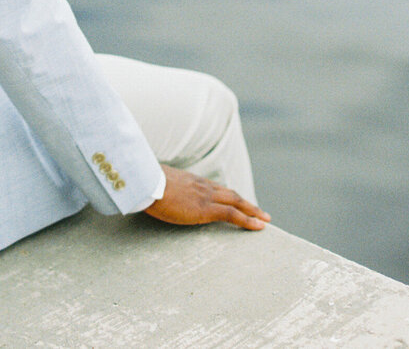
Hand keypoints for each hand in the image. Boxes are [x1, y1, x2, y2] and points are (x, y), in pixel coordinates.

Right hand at [144, 166, 269, 230]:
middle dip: (247, 203)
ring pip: (236, 202)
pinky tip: (258, 227)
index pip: (215, 188)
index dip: (227, 195)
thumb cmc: (144, 184)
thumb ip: (161, 188)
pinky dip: (248, 220)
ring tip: (264, 220)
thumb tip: (153, 193)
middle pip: (230, 194)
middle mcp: (201, 186)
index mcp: (190, 180)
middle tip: (261, 213)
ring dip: (252, 211)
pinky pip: (232, 214)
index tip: (237, 201)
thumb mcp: (154, 184)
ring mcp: (205, 196)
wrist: (144, 182)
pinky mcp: (206, 209)